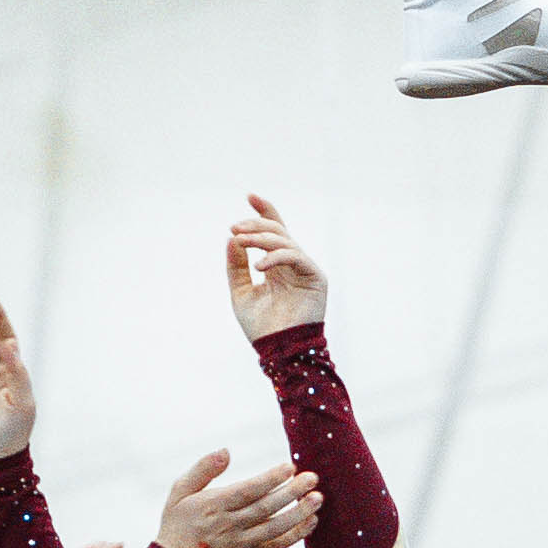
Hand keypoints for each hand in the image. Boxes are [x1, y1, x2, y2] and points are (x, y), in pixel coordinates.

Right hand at [156, 446, 320, 547]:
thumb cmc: (177, 523)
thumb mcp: (180, 491)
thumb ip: (203, 469)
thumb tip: (226, 451)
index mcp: (214, 506)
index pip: (248, 491)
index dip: (271, 479)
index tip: (289, 467)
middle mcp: (230, 525)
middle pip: (267, 508)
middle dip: (292, 493)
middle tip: (312, 478)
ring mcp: (241, 543)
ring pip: (275, 528)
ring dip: (299, 514)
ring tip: (317, 499)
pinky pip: (276, 545)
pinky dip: (296, 535)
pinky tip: (311, 521)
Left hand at [223, 195, 325, 340]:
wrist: (278, 351)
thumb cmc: (261, 327)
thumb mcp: (240, 291)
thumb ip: (236, 266)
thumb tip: (231, 239)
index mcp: (277, 266)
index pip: (274, 231)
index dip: (264, 211)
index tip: (250, 196)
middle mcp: (292, 264)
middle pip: (277, 231)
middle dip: (255, 225)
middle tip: (235, 228)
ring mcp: (305, 269)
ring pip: (284, 241)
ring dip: (260, 238)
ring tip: (241, 242)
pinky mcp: (315, 277)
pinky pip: (295, 256)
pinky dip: (275, 257)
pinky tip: (259, 266)